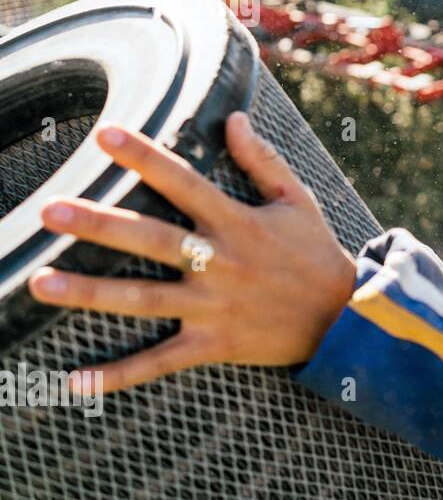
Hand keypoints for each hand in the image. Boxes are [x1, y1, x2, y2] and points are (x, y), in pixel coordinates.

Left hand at [27, 112, 356, 393]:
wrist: (346, 318)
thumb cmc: (317, 253)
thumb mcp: (298, 200)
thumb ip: (263, 160)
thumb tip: (233, 118)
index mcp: (238, 223)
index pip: (185, 183)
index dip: (146, 157)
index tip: (106, 135)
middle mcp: (221, 263)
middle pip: (152, 240)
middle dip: (100, 225)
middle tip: (50, 211)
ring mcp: (215, 307)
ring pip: (143, 299)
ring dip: (90, 293)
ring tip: (39, 282)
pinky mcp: (215, 345)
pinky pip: (161, 361)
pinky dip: (119, 375)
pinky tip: (77, 381)